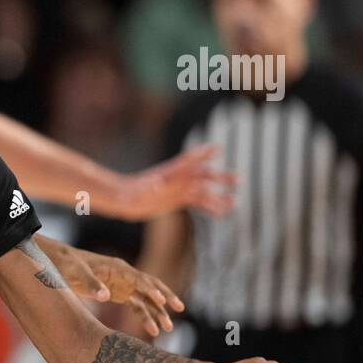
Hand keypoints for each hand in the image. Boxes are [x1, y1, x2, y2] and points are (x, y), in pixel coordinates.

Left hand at [53, 245, 184, 336]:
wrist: (59, 263)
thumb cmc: (67, 265)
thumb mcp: (76, 273)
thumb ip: (91, 284)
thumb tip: (105, 296)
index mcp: (117, 268)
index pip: (138, 278)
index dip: (150, 289)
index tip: (162, 300)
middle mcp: (125, 275)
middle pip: (150, 286)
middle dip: (165, 297)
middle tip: (179, 309)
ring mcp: (123, 285)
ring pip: (146, 299)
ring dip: (157, 312)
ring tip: (168, 328)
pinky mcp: (119, 294)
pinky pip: (137, 306)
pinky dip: (145, 317)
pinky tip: (152, 331)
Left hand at [115, 145, 236, 219]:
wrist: (124, 200)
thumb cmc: (130, 193)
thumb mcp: (140, 189)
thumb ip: (150, 187)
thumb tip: (156, 186)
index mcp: (170, 172)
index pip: (188, 160)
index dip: (202, 154)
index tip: (216, 149)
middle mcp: (178, 179)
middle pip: (203, 175)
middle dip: (220, 177)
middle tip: (238, 179)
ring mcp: (180, 189)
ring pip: (203, 191)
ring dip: (218, 196)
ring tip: (234, 202)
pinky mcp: (178, 199)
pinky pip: (197, 203)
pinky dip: (209, 207)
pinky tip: (221, 214)